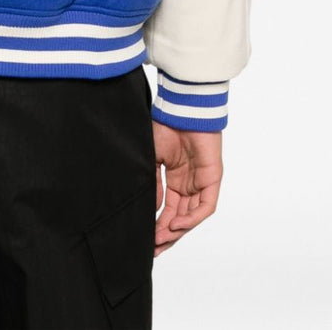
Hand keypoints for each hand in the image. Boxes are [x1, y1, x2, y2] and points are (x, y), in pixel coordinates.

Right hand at [152, 123, 221, 255]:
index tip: (146, 239)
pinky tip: (176, 224)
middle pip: (180, 218)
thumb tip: (153, 210)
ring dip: (178, 230)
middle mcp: (189, 184)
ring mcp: (201, 183)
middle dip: (168, 234)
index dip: (158, 225)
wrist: (181, 110)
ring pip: (192, 215)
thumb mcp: (153, 159)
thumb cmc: (165, 127)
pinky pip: (205, 206)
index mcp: (175, 180)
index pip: (168, 210)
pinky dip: (191, 218)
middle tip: (154, 248)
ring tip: (161, 239)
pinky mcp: (213, 179)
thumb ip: (154, 184)